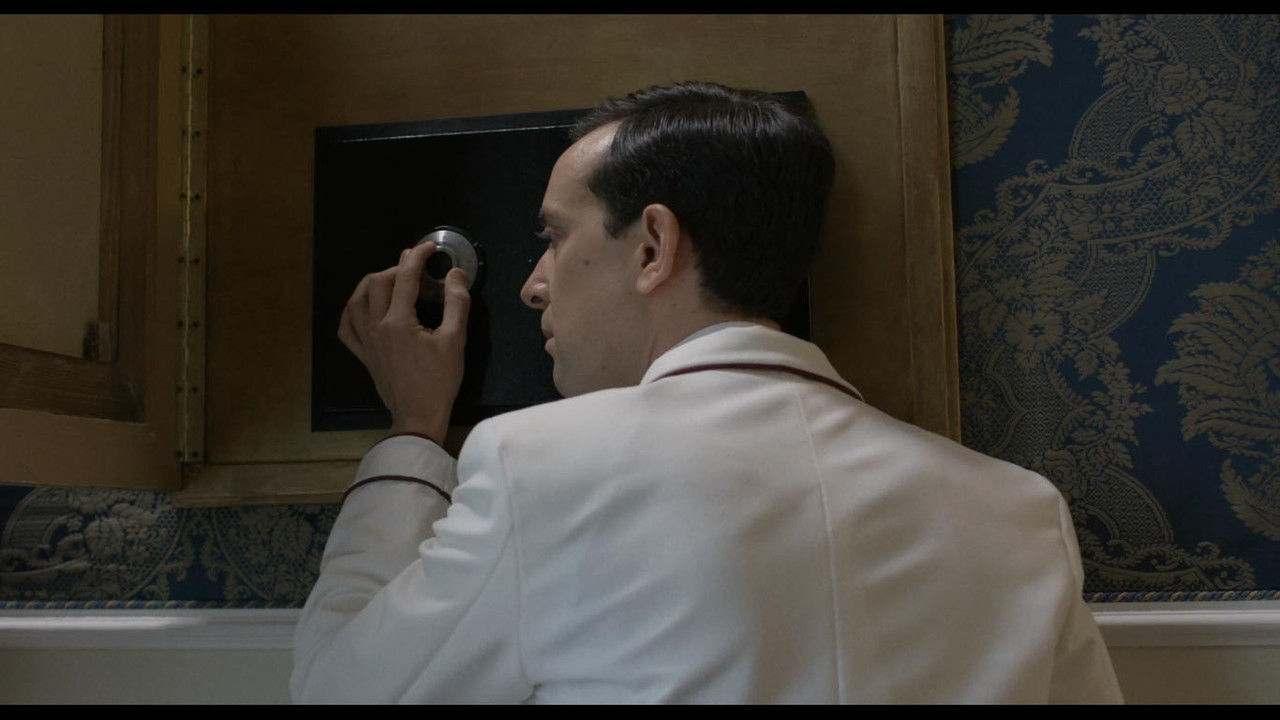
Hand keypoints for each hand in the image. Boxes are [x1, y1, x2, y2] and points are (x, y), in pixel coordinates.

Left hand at [338, 242, 470, 443]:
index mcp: (398, 321)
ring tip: (390, 280)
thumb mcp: (455, 340)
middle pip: (377, 283)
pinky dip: (353, 310)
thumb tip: (455, 274)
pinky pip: (347, 326)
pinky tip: (364, 307)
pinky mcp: (362, 354)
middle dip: (396, 268)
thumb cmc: (439, 381)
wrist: (418, 416)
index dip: (418, 257)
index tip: (430, 248)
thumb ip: (456, 303)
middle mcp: (376, 326)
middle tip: (416, 268)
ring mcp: (365, 341)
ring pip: (357, 300)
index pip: (405, 277)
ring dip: (372, 283)